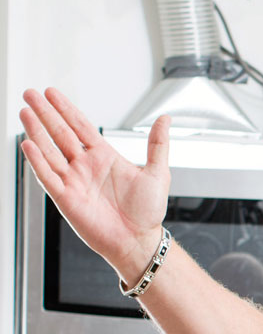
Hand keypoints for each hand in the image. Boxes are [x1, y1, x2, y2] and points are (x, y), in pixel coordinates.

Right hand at [19, 87, 170, 281]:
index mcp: (104, 157)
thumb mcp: (157, 173)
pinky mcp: (66, 198)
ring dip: (36, 132)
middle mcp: (85, 166)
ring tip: (25, 112)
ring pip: (50, 151)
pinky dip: (37, 161)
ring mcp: (73, 181)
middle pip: (60, 133)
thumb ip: (158, 144)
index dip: (65, 109)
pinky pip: (47, 177)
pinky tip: (28, 144)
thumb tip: (165, 118)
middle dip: (45, 113)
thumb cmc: (148, 212)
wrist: (140, 241)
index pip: (80, 126)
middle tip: (30, 93)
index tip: (51, 92)